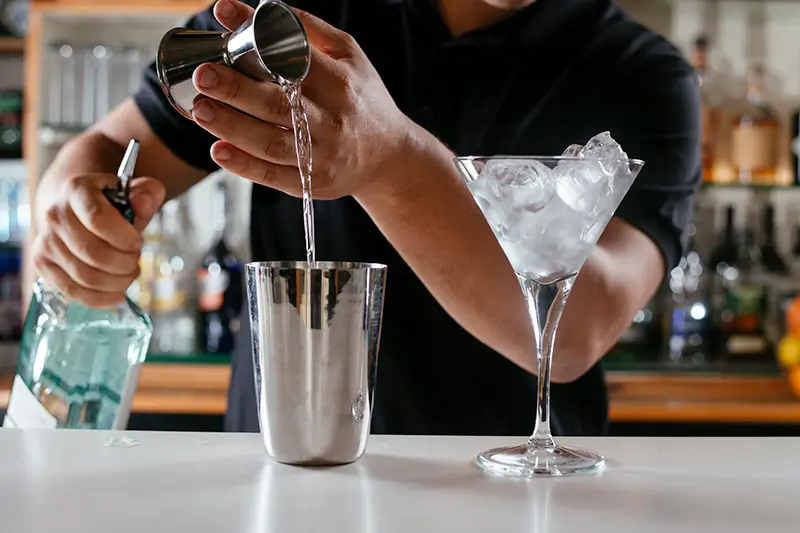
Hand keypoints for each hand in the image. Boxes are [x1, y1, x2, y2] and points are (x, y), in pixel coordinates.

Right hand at [31, 174, 164, 307]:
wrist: (79, 209)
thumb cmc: (114, 204)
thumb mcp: (136, 192)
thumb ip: (148, 193)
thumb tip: (144, 203)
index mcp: (77, 190)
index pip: (98, 219)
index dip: (124, 238)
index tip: (139, 243)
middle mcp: (55, 214)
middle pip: (93, 253)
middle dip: (125, 263)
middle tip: (136, 260)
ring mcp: (46, 241)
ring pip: (85, 276)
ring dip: (117, 282)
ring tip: (130, 274)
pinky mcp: (43, 263)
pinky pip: (72, 290)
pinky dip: (100, 298)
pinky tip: (118, 295)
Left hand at [191, 0, 411, 199]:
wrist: (390, 156)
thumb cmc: (363, 100)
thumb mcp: (350, 57)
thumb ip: (309, 31)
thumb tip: (261, 9)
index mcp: (339, 83)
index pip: (293, 58)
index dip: (257, 41)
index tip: (224, 22)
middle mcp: (331, 120)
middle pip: (277, 105)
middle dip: (236, 90)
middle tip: (204, 76)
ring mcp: (321, 156)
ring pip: (270, 143)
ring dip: (232, 127)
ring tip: (201, 110)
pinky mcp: (312, 183)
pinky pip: (273, 176)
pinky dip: (244, 165)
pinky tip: (219, 150)